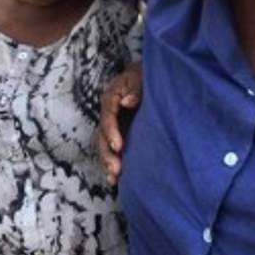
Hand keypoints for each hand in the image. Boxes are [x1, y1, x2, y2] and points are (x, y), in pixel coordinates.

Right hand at [96, 63, 142, 184]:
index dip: (111, 131)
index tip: (118, 145)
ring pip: (105, 145)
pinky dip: (113, 163)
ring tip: (114, 177)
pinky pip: (113, 149)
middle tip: (116, 168)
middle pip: (102, 134)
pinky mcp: (121, 132)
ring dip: (108, 161)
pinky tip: (115, 180)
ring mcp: (114, 124)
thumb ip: (135, 87)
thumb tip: (127, 101)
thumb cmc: (146, 74)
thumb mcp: (141, 75)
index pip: (108, 116)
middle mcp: (110, 112)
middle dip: (107, 153)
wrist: (152, 75)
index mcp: (112, 97)